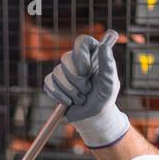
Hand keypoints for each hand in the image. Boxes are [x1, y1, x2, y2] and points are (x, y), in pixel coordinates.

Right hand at [43, 33, 127, 148]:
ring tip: (80, 98)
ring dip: (70, 91)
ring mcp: (63, 72)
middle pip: (66, 58)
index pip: (82, 42)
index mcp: (92, 55)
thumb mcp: (110, 83)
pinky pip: (48, 83)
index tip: (86, 71)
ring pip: (56, 73)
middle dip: (76, 80)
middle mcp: (76, 60)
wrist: (93, 118)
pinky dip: (59, 96)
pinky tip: (68, 102)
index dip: (81, 56)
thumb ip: (108, 64)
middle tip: (87, 90)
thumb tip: (104, 46)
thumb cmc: (104, 99)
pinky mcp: (53, 83)